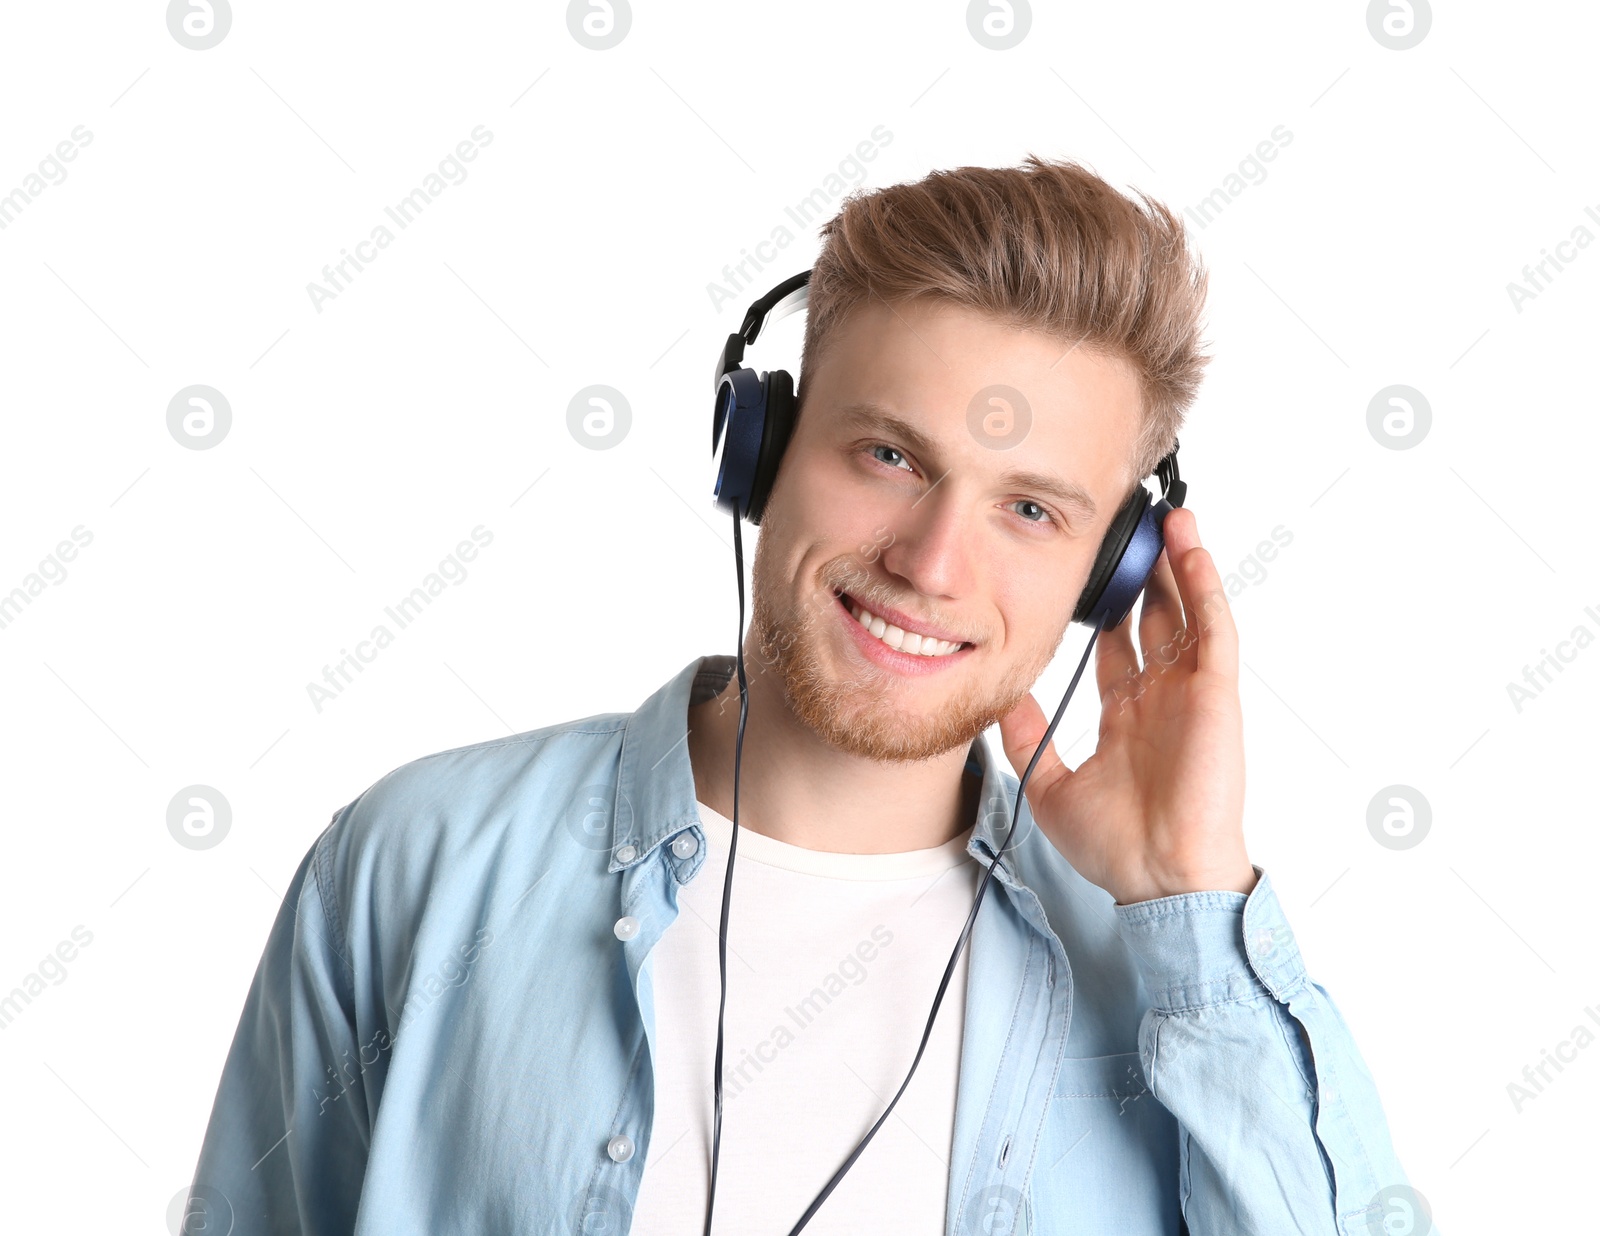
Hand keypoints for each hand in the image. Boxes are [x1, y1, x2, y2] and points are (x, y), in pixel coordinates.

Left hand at [996, 506, 1254, 905]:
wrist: (1155, 880)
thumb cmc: (1114, 846)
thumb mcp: (1048, 783)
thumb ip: (1027, 736)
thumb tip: (999, 699)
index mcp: (1128, 717)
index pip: (1117, 649)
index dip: (1106, 610)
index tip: (1087, 572)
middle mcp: (1161, 699)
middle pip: (1155, 619)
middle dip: (1145, 574)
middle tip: (1130, 529)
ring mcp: (1191, 695)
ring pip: (1188, 613)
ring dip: (1179, 564)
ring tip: (1167, 516)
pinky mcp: (1215, 696)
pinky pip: (1213, 631)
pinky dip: (1204, 587)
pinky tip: (1189, 549)